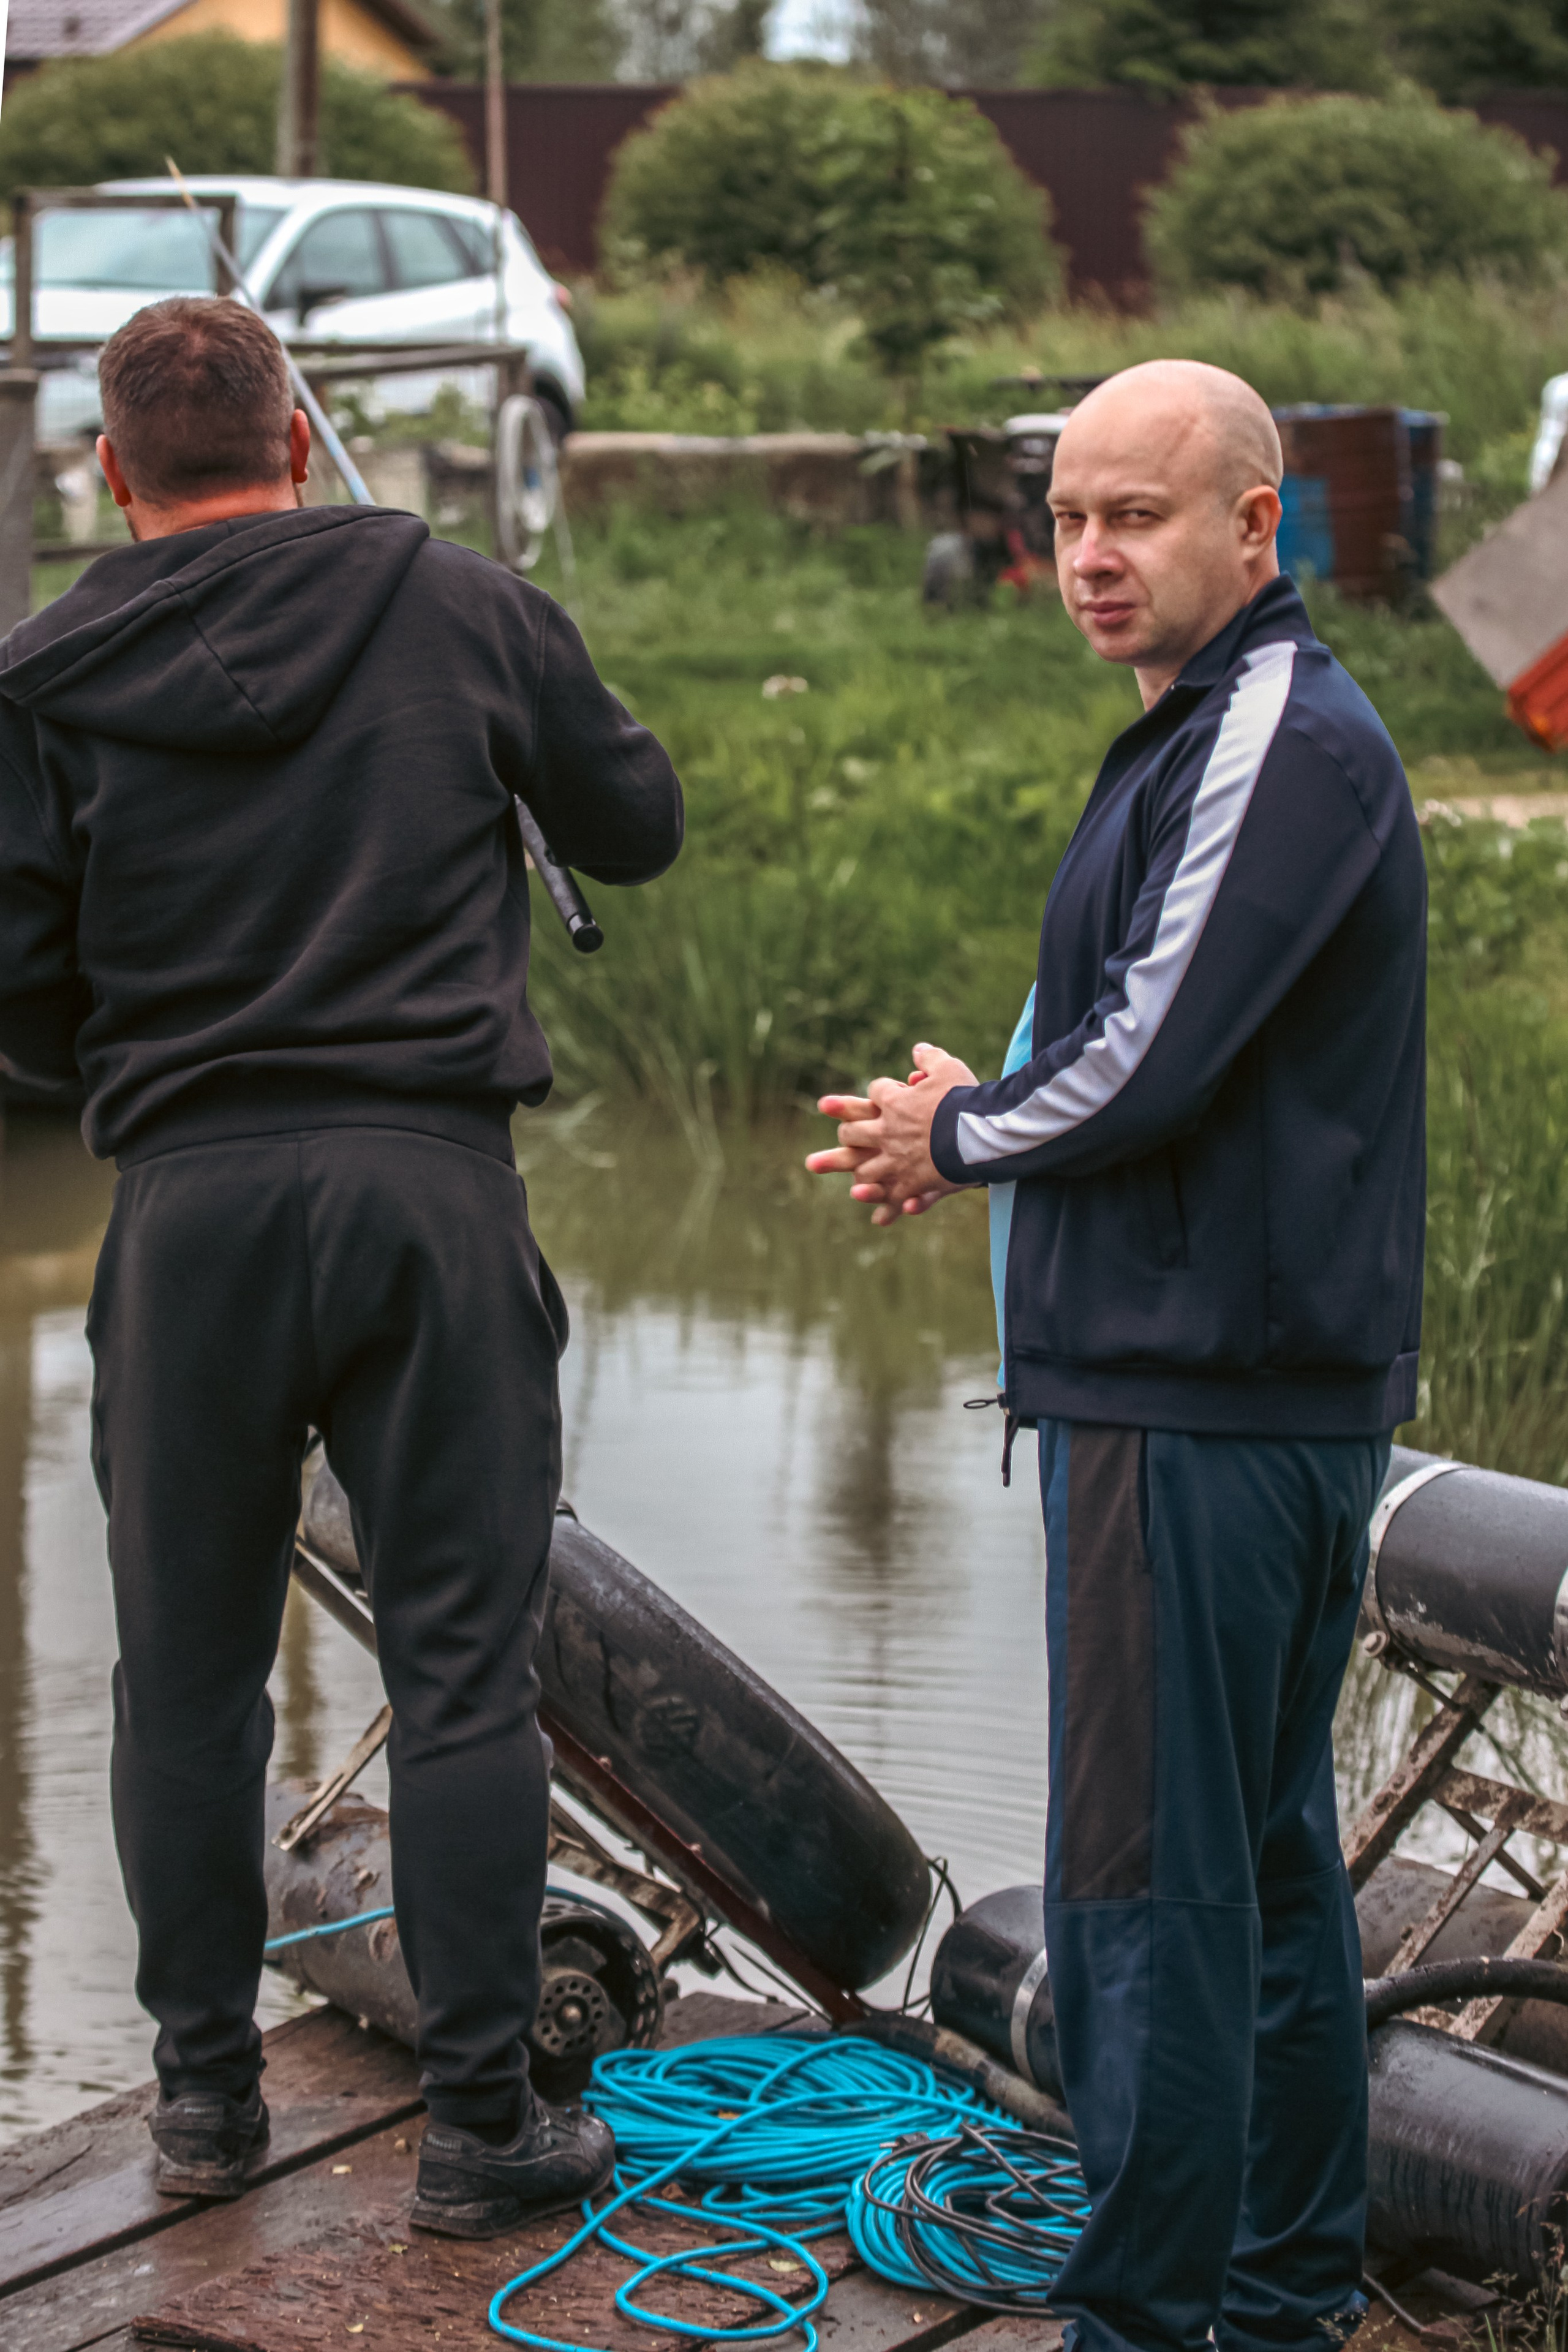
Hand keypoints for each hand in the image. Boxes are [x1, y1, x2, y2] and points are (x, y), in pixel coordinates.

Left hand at [805, 1043, 977, 1225]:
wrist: (980, 1133)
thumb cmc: (965, 1098)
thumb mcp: (949, 1069)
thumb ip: (931, 1059)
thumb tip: (918, 1050)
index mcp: (894, 1103)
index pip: (875, 1092)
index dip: (877, 1091)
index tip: (879, 1093)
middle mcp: (887, 1132)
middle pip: (854, 1132)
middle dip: (849, 1133)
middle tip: (845, 1136)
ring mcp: (896, 1160)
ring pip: (865, 1168)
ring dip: (859, 1173)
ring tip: (855, 1182)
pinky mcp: (912, 1183)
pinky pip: (894, 1197)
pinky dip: (887, 1207)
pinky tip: (880, 1218)